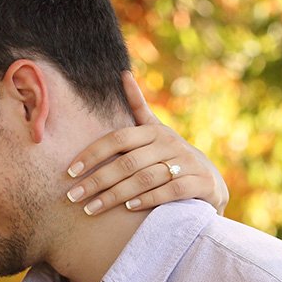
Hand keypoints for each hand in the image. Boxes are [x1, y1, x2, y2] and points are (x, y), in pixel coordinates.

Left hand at [64, 72, 229, 215]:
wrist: (210, 180)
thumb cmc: (172, 155)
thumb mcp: (156, 130)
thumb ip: (138, 107)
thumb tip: (123, 73)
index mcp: (154, 131)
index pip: (118, 139)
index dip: (93, 154)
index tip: (71, 171)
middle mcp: (170, 144)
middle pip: (128, 162)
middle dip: (97, 181)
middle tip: (73, 196)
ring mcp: (187, 163)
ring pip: (146, 178)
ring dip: (116, 195)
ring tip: (91, 208)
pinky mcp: (200, 182)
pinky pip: (171, 191)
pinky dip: (149, 198)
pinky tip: (129, 208)